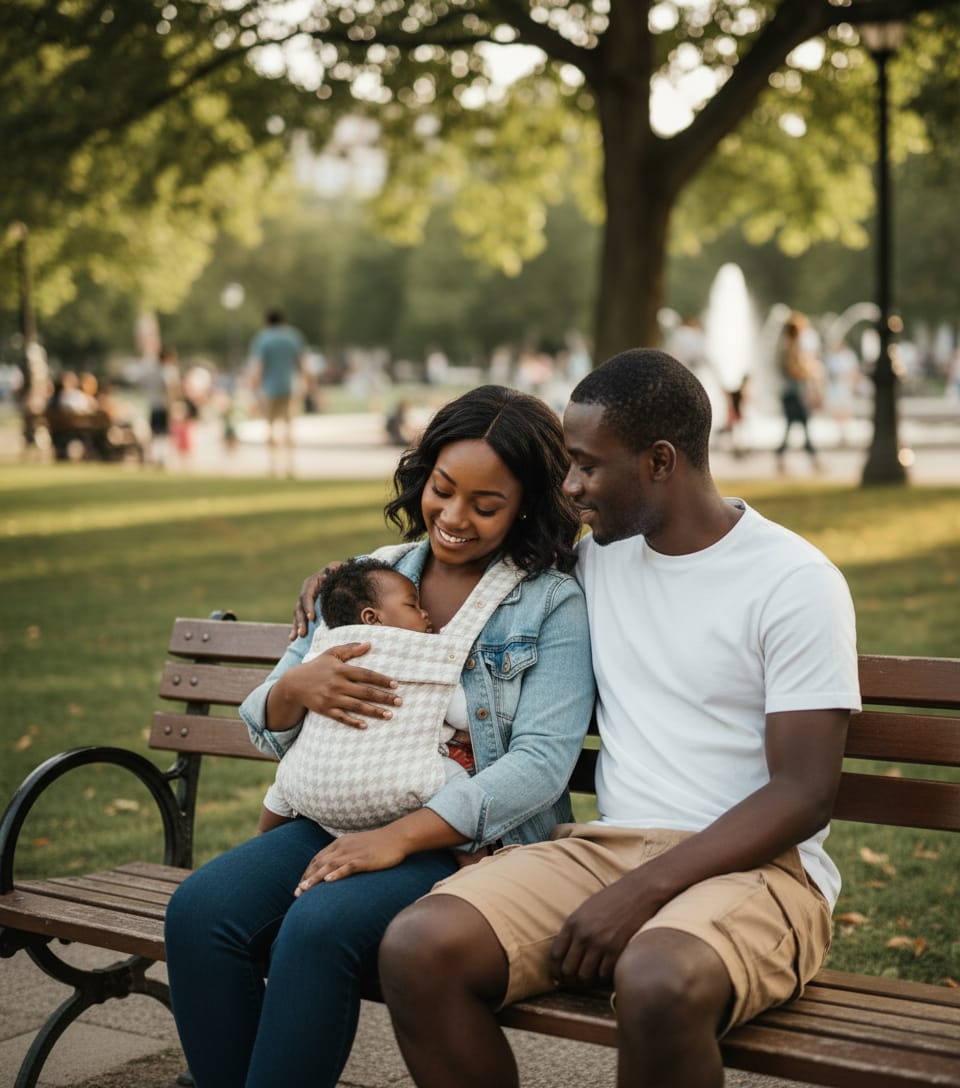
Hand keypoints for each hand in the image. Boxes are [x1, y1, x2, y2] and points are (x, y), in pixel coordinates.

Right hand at [276, 642, 400, 729]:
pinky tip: (366, 726)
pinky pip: (341, 717)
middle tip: (400, 702)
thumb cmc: (317, 666)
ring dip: (374, 711)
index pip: (366, 675)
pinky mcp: (325, 710)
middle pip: (365, 692)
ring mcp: (331, 698)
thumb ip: (351, 649)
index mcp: (341, 669)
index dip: (381, 679)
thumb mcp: (332, 653)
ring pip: (356, 706)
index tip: (396, 684)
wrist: (293, 683)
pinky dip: (353, 722)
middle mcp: (337, 684)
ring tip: (389, 715)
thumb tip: (369, 644)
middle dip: (383, 697)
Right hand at [290, 562, 343, 639]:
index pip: (307, 595)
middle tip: (303, 633)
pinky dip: (296, 627)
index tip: (312, 618)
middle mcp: (306, 590)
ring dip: (296, 626)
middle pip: (300, 606)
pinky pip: (299, 618)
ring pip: (298, 613)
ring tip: (295, 638)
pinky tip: (292, 638)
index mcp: (313, 581)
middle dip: (301, 620)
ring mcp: (305, 599)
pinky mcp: (306, 607)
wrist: (340, 575)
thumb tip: (340, 572)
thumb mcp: (341, 570)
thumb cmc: (342, 573)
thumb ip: (341, 572)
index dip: (308, 607)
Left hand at [295, 827, 407, 890]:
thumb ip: (344, 853)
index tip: (300, 884)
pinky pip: (348, 867)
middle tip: (297, 892)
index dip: (308, 871)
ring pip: (330, 866)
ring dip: (315, 878)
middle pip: (320, 863)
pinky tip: (328, 881)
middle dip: (307, 877)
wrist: (397, 837)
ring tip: (305, 889)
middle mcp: (343, 847)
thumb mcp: (357, 845)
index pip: (318, 858)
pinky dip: (337, 874)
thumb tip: (335, 868)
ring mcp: (354, 853)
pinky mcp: (364, 860)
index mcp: (340, 843)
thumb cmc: (378, 843)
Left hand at [550, 872, 657, 989]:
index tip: (559, 977)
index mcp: (573, 923)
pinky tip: (605, 974)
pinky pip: (604, 975)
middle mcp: (583, 935)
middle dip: (569, 980)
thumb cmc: (612, 899)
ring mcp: (600, 943)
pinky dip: (603, 979)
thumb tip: (565, 953)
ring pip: (585, 977)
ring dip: (586, 982)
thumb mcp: (586, 909)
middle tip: (575, 983)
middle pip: (568, 970)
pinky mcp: (616, 950)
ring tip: (590, 981)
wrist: (638, 892)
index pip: (556, 955)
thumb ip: (574, 929)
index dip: (556, 970)